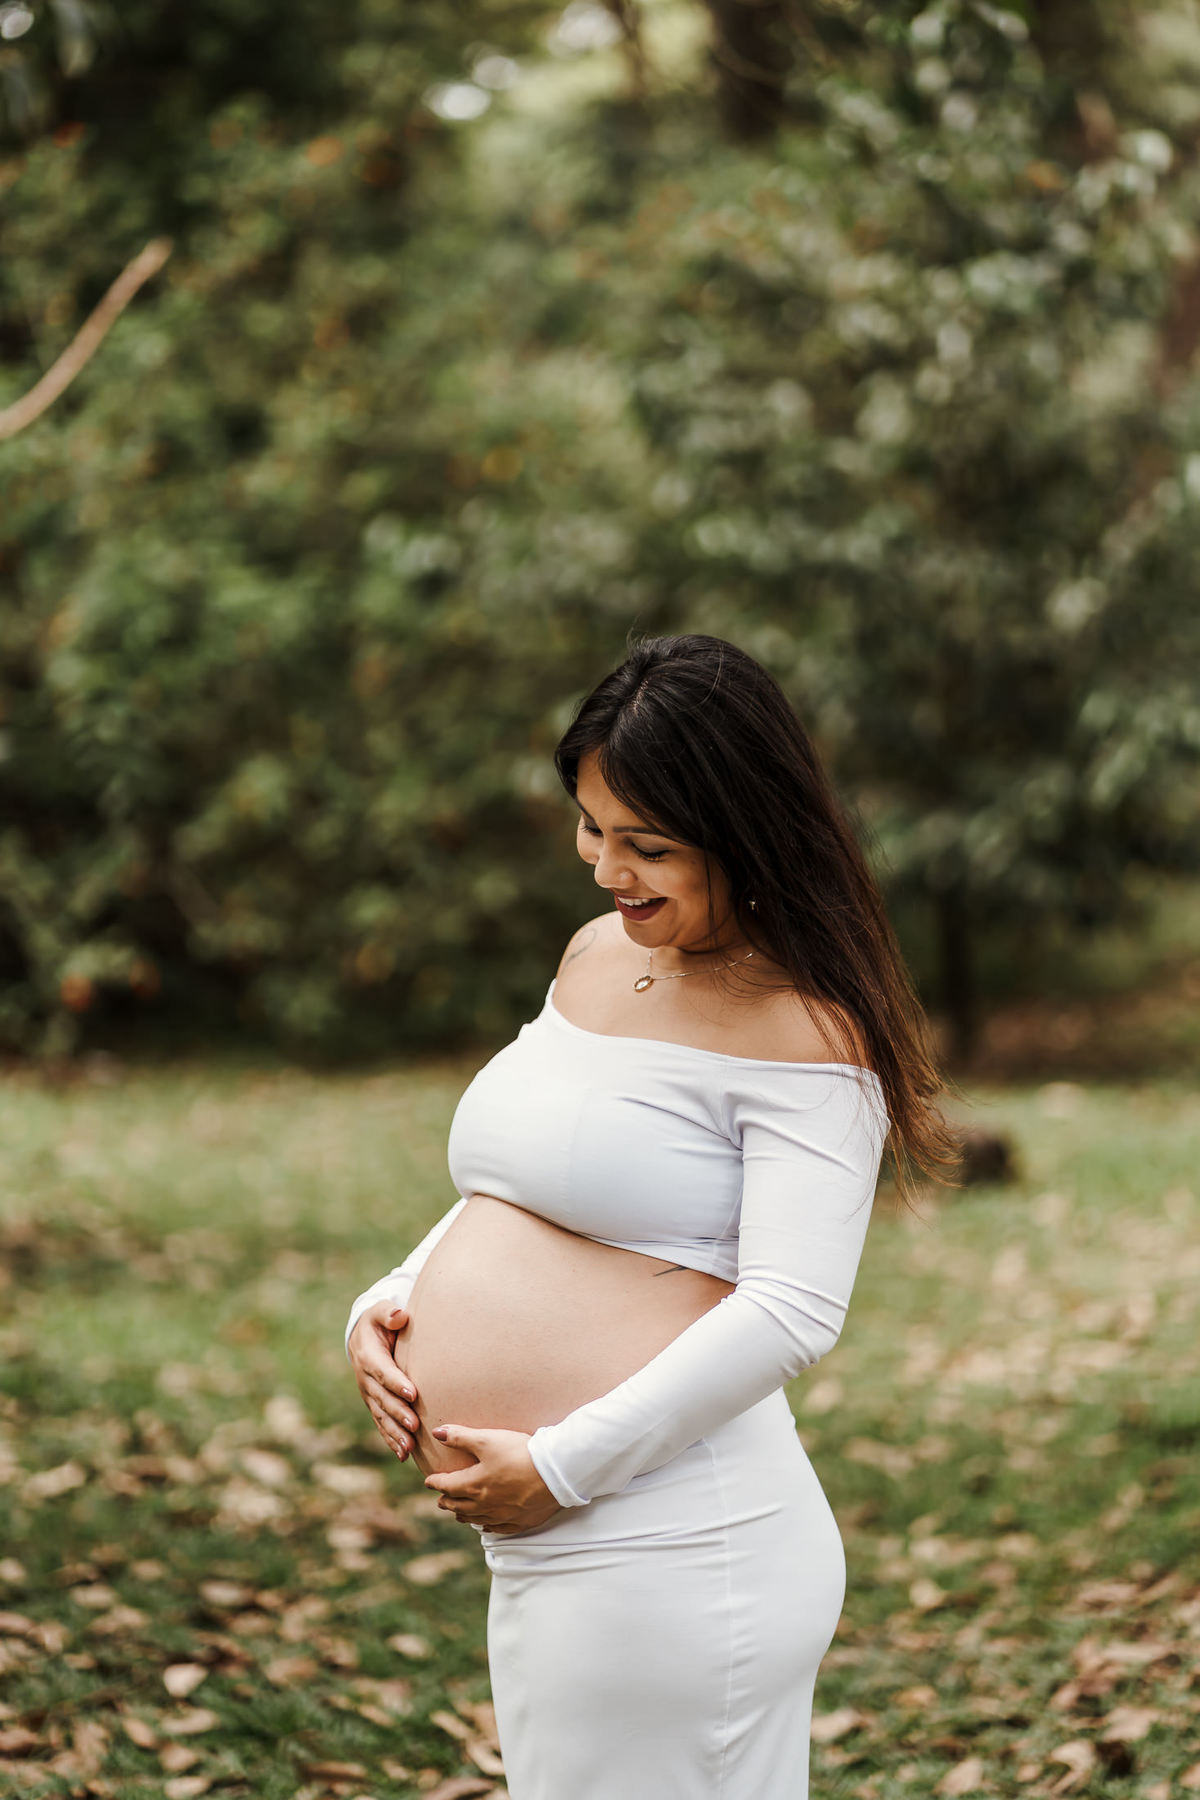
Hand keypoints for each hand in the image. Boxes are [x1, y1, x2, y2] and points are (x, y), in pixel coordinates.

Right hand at [347, 1301, 420, 1461]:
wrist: (362, 1336)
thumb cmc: (378, 1321)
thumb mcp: (381, 1311)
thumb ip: (389, 1314)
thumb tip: (400, 1315)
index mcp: (368, 1355)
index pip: (383, 1371)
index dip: (396, 1382)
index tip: (412, 1393)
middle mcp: (365, 1379)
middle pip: (383, 1398)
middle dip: (398, 1412)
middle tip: (414, 1425)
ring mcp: (368, 1394)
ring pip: (381, 1416)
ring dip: (395, 1432)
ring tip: (409, 1447)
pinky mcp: (374, 1404)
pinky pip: (381, 1423)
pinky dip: (390, 1439)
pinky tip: (403, 1455)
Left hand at [424, 1426, 561, 1534]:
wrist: (554, 1473)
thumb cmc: (520, 1453)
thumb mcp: (487, 1439)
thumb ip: (460, 1437)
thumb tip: (437, 1433)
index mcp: (474, 1484)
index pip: (447, 1485)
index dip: (435, 1482)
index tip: (428, 1481)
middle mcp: (484, 1504)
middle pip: (458, 1505)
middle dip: (446, 1501)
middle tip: (440, 1498)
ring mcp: (502, 1515)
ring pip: (475, 1519)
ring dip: (462, 1515)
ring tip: (457, 1512)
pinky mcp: (519, 1521)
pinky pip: (497, 1528)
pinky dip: (487, 1526)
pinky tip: (485, 1525)